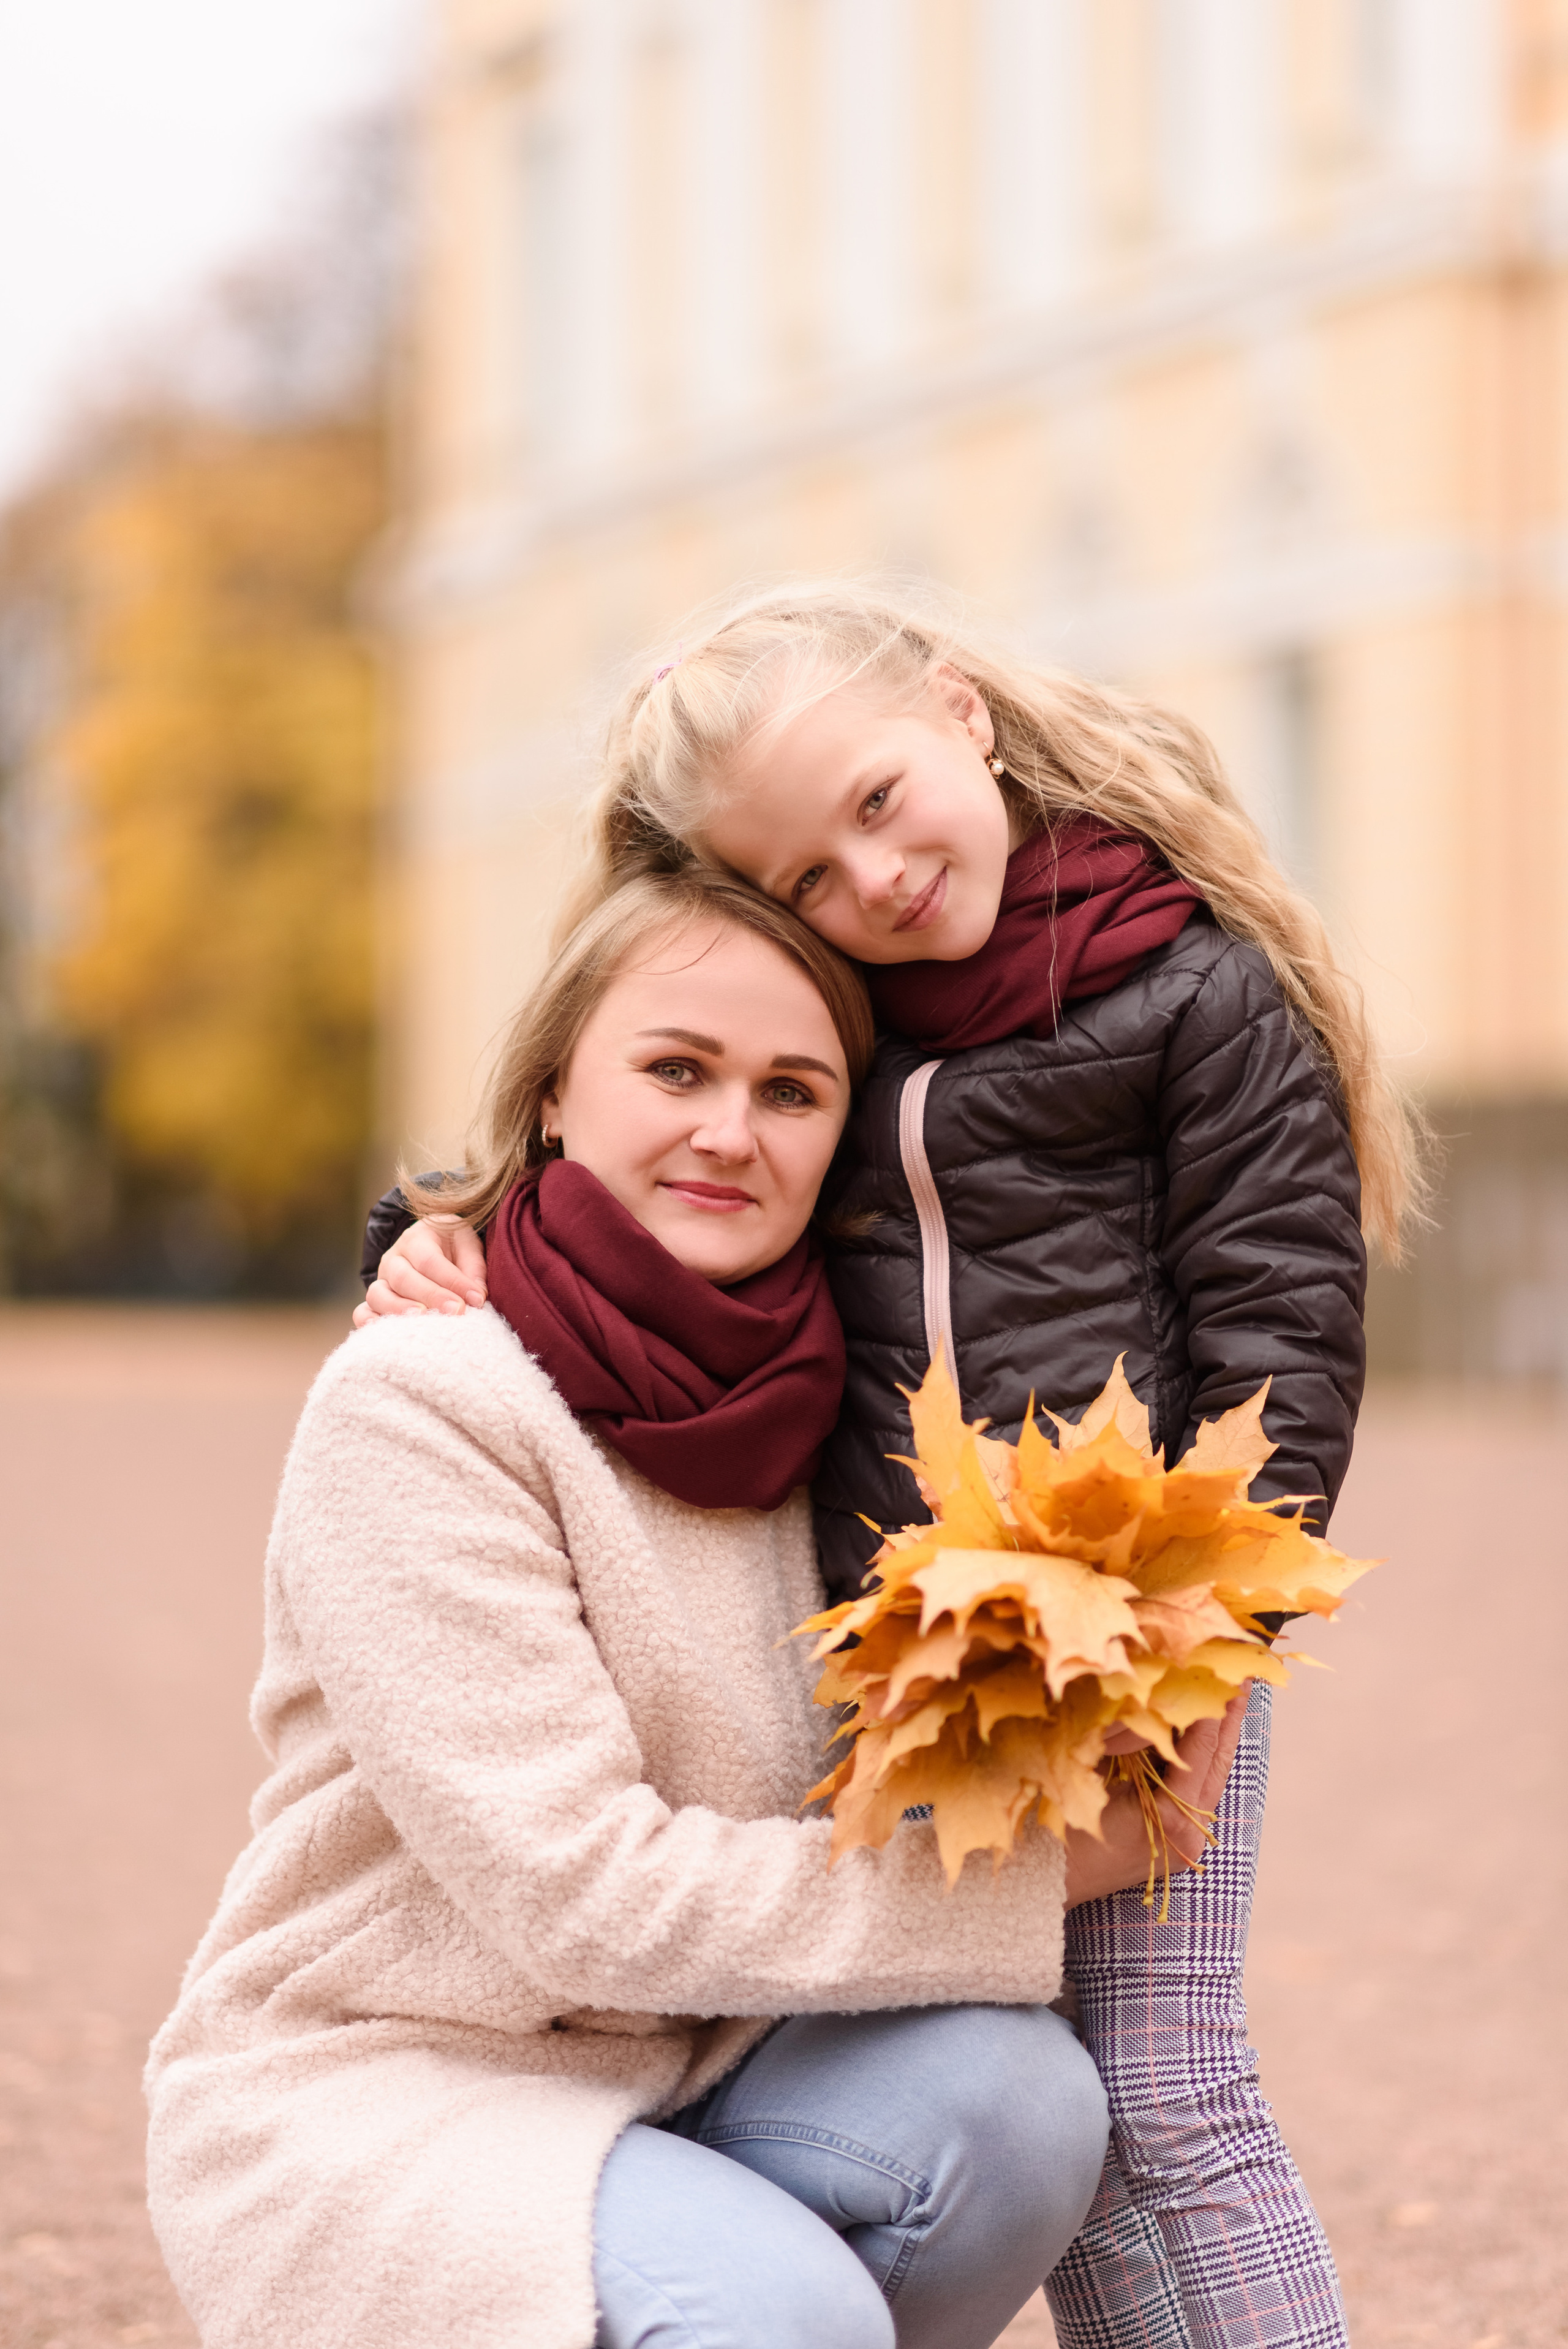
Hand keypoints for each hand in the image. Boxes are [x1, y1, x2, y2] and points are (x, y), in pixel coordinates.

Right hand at [352, 1216, 488, 1327]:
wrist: (432, 1245)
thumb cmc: (453, 1247)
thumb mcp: (467, 1245)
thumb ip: (473, 1268)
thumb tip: (477, 1298)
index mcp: (417, 1239)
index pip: (430, 1260)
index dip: (453, 1280)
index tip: (477, 1299)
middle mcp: (393, 1259)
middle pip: (403, 1277)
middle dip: (431, 1296)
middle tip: (456, 1311)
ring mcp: (380, 1280)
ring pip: (378, 1295)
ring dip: (400, 1310)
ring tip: (423, 1321)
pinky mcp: (374, 1301)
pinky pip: (362, 1312)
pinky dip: (370, 1324)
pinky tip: (391, 1337)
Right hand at [1063, 1691, 1247, 1907]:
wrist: (1053, 1881)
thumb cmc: (1063, 1827)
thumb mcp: (1091, 1773)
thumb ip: (1124, 1738)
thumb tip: (1149, 1695)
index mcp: (1170, 1815)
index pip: (1200, 1747)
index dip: (1210, 1706)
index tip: (1220, 1671)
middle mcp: (1190, 1832)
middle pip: (1220, 1762)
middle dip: (1230, 1717)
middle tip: (1242, 1677)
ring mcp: (1190, 1843)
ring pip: (1214, 1778)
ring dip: (1220, 1737)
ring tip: (1231, 1696)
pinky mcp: (1183, 1845)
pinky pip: (1200, 1791)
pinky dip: (1203, 1759)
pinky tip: (1204, 1734)